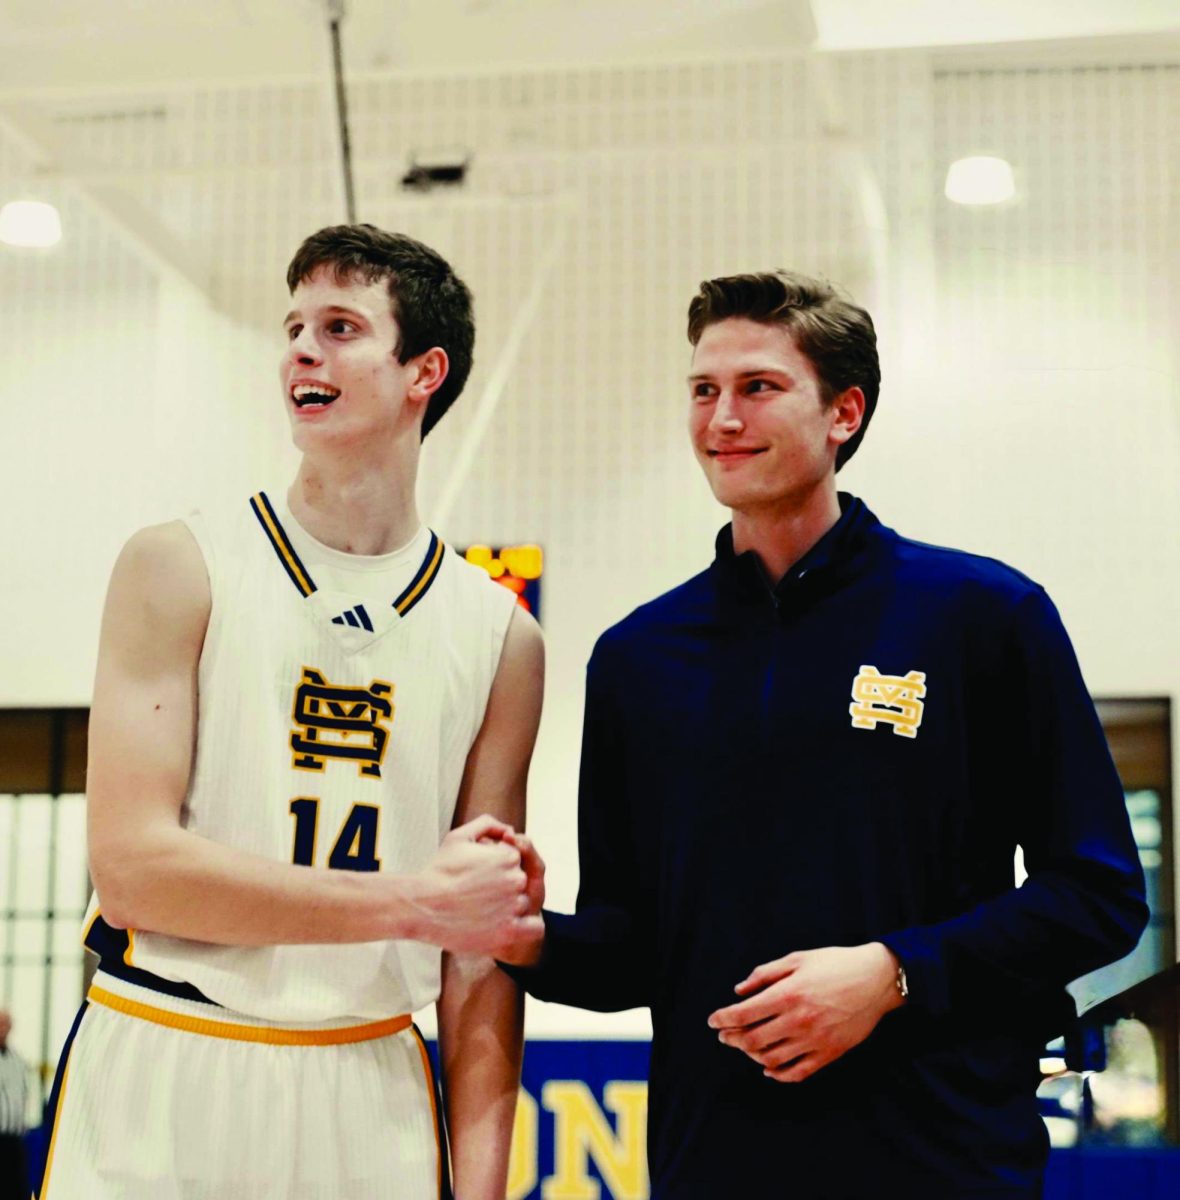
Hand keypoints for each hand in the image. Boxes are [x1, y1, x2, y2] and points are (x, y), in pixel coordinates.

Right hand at [409, 814, 539, 955]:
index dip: (496, 869)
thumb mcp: (459, 837)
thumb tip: (508, 830)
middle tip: (478, 896)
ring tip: (482, 912)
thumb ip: (487, 825)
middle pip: (520, 884)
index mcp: (508, 857)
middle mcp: (516, 880)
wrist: (421, 906)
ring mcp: (514, 906)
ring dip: (509, 908)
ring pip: (523, 905)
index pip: (514, 862)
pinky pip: (534, 928)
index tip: (480, 877)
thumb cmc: (438, 872)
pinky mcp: (509, 932)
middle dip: (503, 887)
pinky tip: (507, 927)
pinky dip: (525, 928)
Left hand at [707, 942, 902, 1082]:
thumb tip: (739, 991)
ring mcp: (814, 1040)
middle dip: (732, 1039)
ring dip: (751, 1055)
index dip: (723, 1019)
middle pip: (753, 1040)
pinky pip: (798, 1072)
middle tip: (724, 1035)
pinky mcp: (829, 1054)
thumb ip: (764, 974)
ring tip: (745, 1047)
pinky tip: (768, 1068)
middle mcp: (798, 1021)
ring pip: (772, 1059)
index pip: (743, 1014)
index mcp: (787, 994)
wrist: (875, 980)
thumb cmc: (834, 964)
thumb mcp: (796, 958)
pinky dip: (778, 1074)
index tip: (713, 1021)